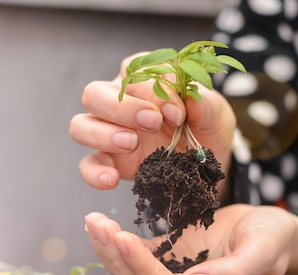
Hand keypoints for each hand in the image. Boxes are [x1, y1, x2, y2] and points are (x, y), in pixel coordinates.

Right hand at [70, 52, 236, 192]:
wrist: (207, 165)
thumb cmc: (207, 128)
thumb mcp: (216, 113)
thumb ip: (206, 104)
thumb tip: (192, 100)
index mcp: (143, 79)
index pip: (134, 73)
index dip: (153, 90)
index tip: (178, 111)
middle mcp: (118, 101)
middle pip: (94, 93)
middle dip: (121, 107)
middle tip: (152, 122)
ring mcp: (107, 132)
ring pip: (81, 125)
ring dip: (103, 134)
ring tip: (132, 144)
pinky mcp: (107, 162)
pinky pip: (87, 165)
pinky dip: (95, 172)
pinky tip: (113, 179)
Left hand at [84, 205, 297, 274]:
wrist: (274, 231)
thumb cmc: (274, 240)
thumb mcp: (264, 252)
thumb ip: (233, 273)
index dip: (141, 267)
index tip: (122, 237)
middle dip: (115, 257)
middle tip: (96, 224)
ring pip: (134, 274)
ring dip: (111, 251)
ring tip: (94, 222)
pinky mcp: (170, 259)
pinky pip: (139, 257)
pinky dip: (119, 244)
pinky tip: (104, 225)